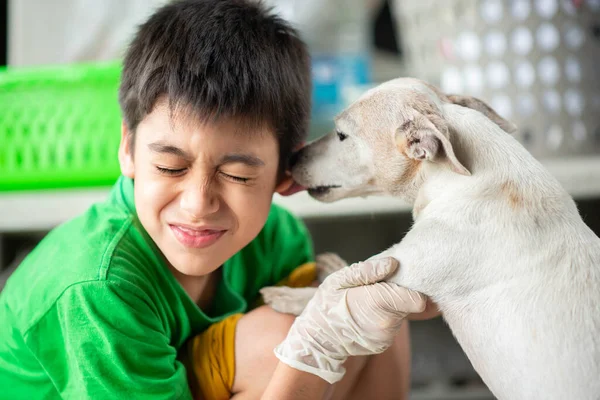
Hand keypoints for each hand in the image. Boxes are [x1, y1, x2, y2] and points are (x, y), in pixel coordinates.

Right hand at [273, 257, 425, 383]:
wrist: (316, 340)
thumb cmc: (326, 305)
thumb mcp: (338, 280)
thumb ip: (367, 271)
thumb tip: (393, 264)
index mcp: (377, 304)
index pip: (417, 299)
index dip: (410, 288)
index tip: (397, 282)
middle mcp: (386, 324)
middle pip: (410, 305)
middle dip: (398, 295)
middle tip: (377, 290)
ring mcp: (385, 337)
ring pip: (401, 315)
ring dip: (391, 307)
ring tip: (369, 303)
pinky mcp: (384, 345)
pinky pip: (392, 326)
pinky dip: (384, 319)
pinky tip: (366, 316)